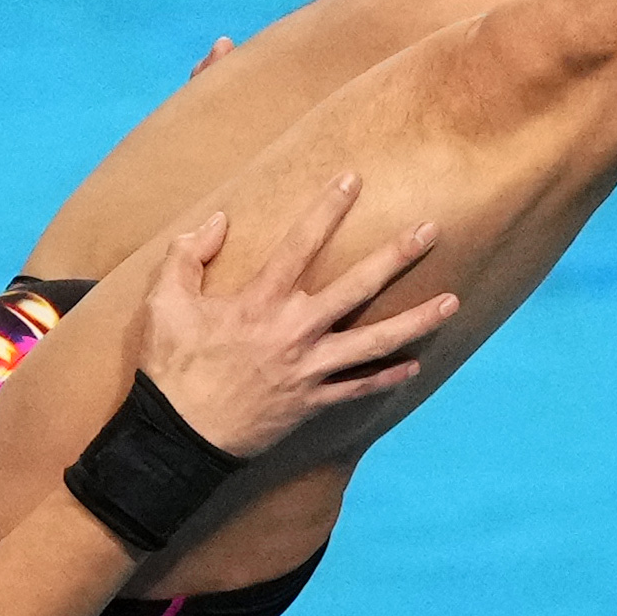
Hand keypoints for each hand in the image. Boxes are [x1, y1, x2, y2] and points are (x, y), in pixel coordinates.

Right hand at [128, 181, 451, 461]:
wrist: (179, 436)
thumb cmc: (170, 367)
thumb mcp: (163, 302)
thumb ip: (187, 255)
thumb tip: (216, 220)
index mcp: (259, 302)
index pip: (301, 244)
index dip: (327, 208)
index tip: (353, 180)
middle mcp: (294, 331)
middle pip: (357, 286)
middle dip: (397, 256)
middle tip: (431, 231)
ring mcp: (309, 369)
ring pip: (375, 341)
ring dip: (417, 320)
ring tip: (453, 301)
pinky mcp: (312, 401)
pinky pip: (360, 388)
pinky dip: (389, 377)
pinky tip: (416, 364)